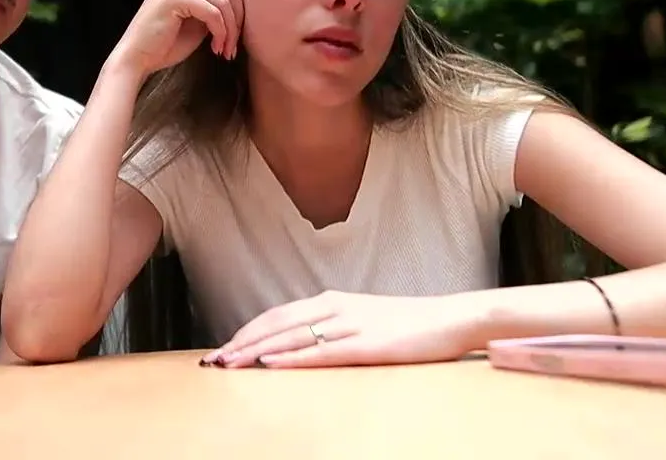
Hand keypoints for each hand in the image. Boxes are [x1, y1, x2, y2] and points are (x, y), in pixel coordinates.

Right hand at [109, 0, 242, 78]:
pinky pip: (213, 11)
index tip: (236, 23)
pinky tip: (216, 48)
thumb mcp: (196, 19)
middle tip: (235, 41)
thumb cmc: (164, 44)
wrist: (136, 60)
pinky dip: (220, 32)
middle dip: (238, 14)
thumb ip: (213, 4)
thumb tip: (242, 2)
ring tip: (226, 48)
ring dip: (231, 28)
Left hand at [202, 291, 484, 368]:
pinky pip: (321, 352)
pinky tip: (271, 365)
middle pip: (276, 325)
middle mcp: (335, 308)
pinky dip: (292, 358)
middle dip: (241, 344)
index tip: (223, 348)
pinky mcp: (367, 345)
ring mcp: (350, 325)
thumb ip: (330, 327)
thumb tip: (299, 344)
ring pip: (291, 338)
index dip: (246, 331)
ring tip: (229, 364)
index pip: (276, 315)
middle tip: (213, 361)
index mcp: (331, 301)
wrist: (452, 318)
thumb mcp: (362, 319)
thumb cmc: (409, 324)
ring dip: (256, 352)